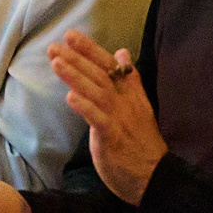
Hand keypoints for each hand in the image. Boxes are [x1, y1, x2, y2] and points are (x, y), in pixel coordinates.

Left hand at [49, 31, 166, 203]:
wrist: (156, 177)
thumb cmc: (142, 143)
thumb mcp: (138, 106)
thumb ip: (129, 79)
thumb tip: (122, 52)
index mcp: (131, 94)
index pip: (111, 65)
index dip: (91, 50)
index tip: (71, 36)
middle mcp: (125, 102)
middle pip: (101, 74)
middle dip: (78, 58)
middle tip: (56, 45)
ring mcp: (120, 119)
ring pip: (97, 92)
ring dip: (76, 76)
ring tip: (57, 62)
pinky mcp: (113, 137)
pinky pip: (98, 119)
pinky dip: (85, 107)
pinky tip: (70, 96)